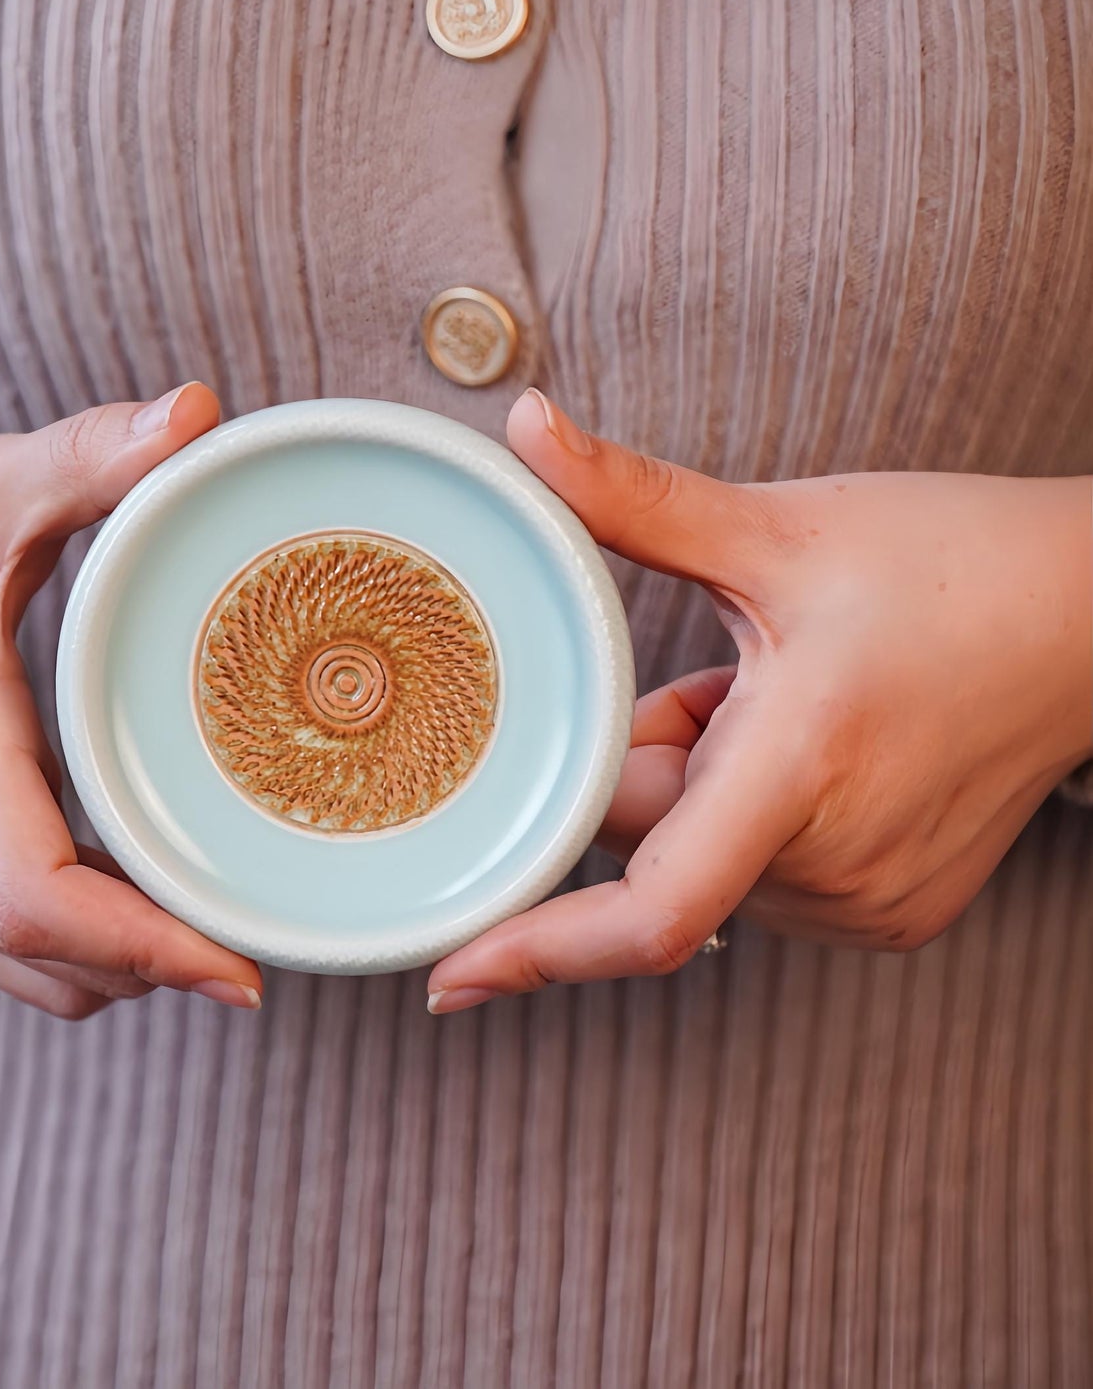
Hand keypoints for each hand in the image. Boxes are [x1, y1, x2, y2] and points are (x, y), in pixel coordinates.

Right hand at [0, 385, 262, 1018]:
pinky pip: (14, 955)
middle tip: (279, 924)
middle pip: (61, 959)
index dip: (147, 948)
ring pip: (42, 976)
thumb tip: (204, 414)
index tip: (239, 968)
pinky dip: (92, 954)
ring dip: (135, 965)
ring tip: (228, 915)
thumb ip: (89, 458)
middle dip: (173, 962)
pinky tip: (151, 895)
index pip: (37, 896)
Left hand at [427, 389, 1090, 1012]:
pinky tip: (815, 744)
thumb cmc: (951, 565)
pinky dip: (749, 815)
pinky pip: (757, 875)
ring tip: (787, 701)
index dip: (537, 948)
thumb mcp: (778, 529)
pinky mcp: (891, 916)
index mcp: (801, 770)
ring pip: (701, 857)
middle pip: (653, 842)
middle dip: (650, 759)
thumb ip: (633, 496)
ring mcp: (869, 904)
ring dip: (702, 785)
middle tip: (719, 676)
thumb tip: (523, 425)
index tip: (450, 976)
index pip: (648, 909)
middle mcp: (835, 865)